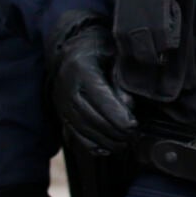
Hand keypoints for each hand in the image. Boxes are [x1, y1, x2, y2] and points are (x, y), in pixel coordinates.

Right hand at [47, 10, 135, 155]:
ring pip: (82, 129)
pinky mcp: (61, 112)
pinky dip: (89, 144)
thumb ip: (120, 78)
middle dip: (114, 131)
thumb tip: (128, 106)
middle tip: (134, 137)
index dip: (117, 115)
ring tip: (125, 144)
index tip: (133, 126)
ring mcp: (61, 103)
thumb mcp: (114, 54)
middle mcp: (67, 89)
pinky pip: (73, 133)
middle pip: (91, 117)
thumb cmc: (99, 47)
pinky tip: (105, 149)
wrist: (72, 48)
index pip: (100, 98)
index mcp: (81, 70)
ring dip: (105, 140)